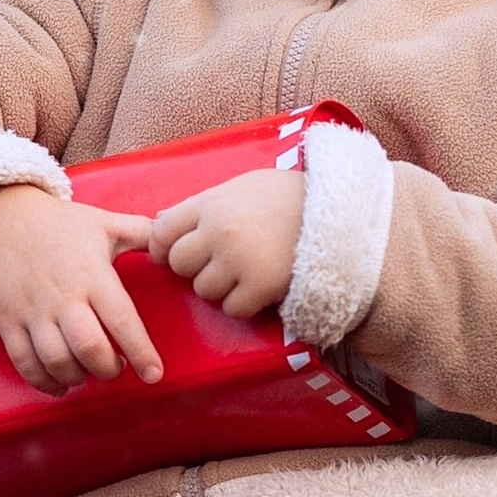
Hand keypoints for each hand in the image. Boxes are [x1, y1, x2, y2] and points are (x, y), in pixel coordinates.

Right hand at [0, 182, 162, 394]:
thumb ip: (145, 233)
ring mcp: (32, 311)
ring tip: (87, 371)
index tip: (154, 374)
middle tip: (116, 366)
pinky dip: (43, 382)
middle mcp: (63, 296)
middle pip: (88, 347)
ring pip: (56, 360)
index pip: (122, 319)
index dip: (141, 351)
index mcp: (92, 274)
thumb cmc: (59, 224)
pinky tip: (60, 383)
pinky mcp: (8, 321)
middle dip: (108, 369)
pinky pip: (24, 362)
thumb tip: (176, 243)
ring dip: (77, 376)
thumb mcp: (105, 223)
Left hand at [148, 168, 304, 321]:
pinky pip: (232, 309)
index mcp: (211, 203)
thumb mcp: (241, 187)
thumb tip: (161, 221)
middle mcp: (219, 230)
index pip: (161, 230)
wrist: (336, 210)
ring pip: (204, 290)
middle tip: (218, 263)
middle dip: (193, 268)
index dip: (161, 247)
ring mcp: (239, 259)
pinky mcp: (261, 285)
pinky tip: (259, 288)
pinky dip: (244, 304)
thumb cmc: (286, 196)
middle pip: (179, 264)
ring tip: (245, 273)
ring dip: (220, 288)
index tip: (169, 254)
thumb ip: (202, 204)